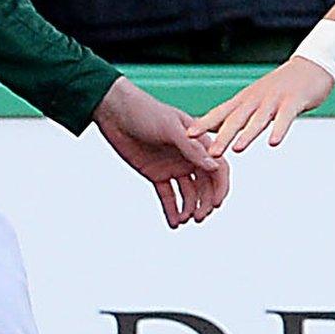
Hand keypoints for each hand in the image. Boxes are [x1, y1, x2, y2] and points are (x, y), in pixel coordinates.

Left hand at [93, 77, 229, 226]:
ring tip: (184, 219)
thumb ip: (191, 148)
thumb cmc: (145, 110)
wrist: (114, 111)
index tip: (216, 203)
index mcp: (197, 142)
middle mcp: (188, 156)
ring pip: (188, 193)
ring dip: (190, 208)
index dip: (220, 186)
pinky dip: (171, 210)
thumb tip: (214, 166)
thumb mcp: (170, 127)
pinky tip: (174, 222)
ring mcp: (172, 166)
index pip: (217, 168)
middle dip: (205, 202)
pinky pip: (168, 195)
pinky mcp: (156, 174)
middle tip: (198, 217)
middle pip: (205, 185)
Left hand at [189, 56, 334, 156]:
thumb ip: (238, 114)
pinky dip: (279, 129)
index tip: (187, 136)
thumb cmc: (281, 86)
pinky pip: (285, 117)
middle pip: (235, 119)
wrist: (311, 65)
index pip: (220, 113)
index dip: (204, 124)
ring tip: (237, 149)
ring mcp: (274, 100)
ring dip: (247, 134)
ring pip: (258, 119)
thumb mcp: (255, 99)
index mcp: (245, 100)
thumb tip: (215, 129)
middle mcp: (256, 99)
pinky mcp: (293, 101)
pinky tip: (274, 142)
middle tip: (209, 153)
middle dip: (221, 137)